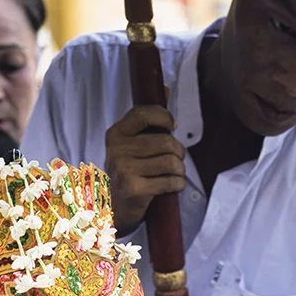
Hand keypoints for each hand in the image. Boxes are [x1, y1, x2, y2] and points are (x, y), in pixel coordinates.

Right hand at [105, 105, 185, 232]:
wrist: (115, 209)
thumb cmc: (130, 172)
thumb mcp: (133, 144)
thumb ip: (149, 118)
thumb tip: (166, 87)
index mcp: (116, 133)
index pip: (143, 113)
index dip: (164, 117)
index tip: (172, 126)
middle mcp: (117, 149)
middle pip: (165, 142)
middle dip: (178, 152)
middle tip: (177, 160)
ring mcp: (124, 169)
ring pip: (171, 162)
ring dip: (180, 170)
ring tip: (174, 174)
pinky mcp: (134, 189)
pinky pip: (170, 181)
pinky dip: (178, 184)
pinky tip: (173, 186)